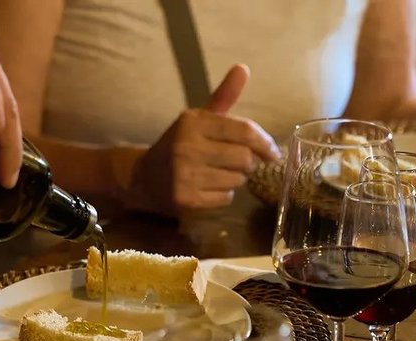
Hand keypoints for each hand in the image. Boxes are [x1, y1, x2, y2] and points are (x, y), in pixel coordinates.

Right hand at [126, 65, 279, 214]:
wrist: (143, 177)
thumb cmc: (178, 145)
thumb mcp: (198, 119)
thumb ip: (223, 96)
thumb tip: (243, 67)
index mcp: (193, 123)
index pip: (244, 131)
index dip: (265, 143)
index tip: (272, 152)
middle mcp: (187, 147)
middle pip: (245, 159)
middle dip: (248, 163)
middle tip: (238, 163)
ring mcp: (184, 175)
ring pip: (237, 180)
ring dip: (235, 179)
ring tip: (218, 174)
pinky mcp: (185, 199)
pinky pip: (225, 198)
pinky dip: (223, 195)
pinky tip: (208, 188)